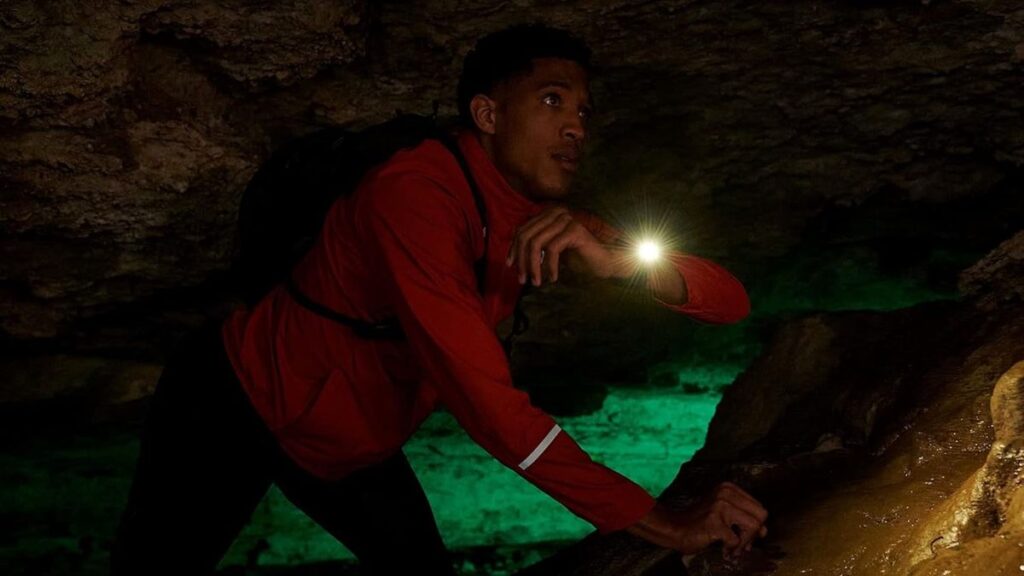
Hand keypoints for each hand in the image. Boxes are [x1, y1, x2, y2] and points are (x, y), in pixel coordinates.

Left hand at [507, 206, 621, 285]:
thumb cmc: (577, 259)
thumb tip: (511, 255)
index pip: (522, 230)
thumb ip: (534, 248)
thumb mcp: (550, 252)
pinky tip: (553, 278)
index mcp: (547, 215)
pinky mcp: (574, 230)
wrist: (605, 263)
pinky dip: (550, 266)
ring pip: (536, 243)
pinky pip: (552, 249)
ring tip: (536, 282)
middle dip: (521, 260)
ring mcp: (565, 219)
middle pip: (526, 236)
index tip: (510, 266)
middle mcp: (555, 213)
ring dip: (533, 266)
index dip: (513, 249)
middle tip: (522, 279)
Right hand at [626, 482, 767, 559]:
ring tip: (732, 548)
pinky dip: (731, 549)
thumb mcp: (724, 513)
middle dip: (754, 534)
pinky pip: (736, 540)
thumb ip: (744, 517)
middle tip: (742, 544)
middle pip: (761, 515)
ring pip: (752, 527)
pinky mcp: (714, 522)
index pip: (759, 507)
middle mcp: (725, 493)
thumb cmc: (699, 522)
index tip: (745, 535)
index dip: (756, 525)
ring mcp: (719, 506)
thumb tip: (765, 530)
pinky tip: (723, 549)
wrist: (675, 528)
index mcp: (729, 488)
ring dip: (744, 543)